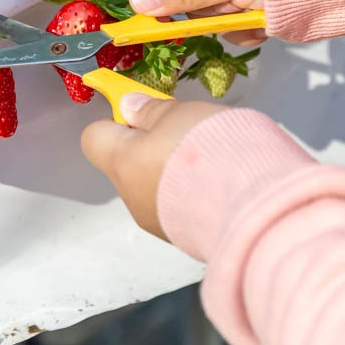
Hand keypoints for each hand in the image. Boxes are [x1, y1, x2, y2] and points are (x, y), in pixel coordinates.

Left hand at [81, 93, 226, 239]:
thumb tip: (129, 107)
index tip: (141, 112)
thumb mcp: (179, 114)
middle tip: (183, 131)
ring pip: (154, 186)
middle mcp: (132, 196)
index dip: (115, 122)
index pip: (94, 139)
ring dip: (173, 171)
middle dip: (151, 145)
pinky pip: (178, 207)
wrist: (251, 207)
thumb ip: (150, 110)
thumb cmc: (208, 152)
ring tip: (209, 159)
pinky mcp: (182, 236)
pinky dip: (192, 193)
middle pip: (128, 164)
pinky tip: (218, 184)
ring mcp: (156, 220)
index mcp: (122, 162)